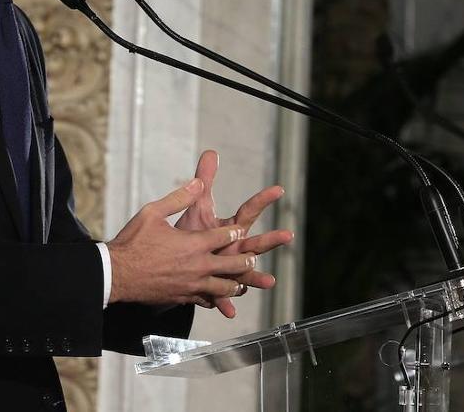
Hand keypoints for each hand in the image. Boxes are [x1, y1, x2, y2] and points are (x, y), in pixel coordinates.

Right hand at [107, 178, 257, 305]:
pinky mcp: (183, 298)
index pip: (225, 236)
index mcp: (194, 243)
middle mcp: (198, 266)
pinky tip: (217, 298)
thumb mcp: (153, 212)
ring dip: (235, 283)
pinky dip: (215, 299)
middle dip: (245, 260)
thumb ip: (179, 197)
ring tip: (241, 281)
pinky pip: (206, 300)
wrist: (116, 274)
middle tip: (251, 257)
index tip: (240, 230)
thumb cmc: (133, 242)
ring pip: (224, 286)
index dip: (234, 232)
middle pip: (233, 264)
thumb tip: (197, 182)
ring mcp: (192, 285)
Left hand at [175, 150, 293, 317]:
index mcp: (232, 229)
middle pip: (255, 243)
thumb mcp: (198, 206)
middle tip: (287, 235)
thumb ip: (204, 180)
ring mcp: (228, 268)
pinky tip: (229, 311)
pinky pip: (221, 295)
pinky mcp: (215, 285)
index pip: (249, 211)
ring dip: (257, 278)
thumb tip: (211, 152)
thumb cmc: (191, 232)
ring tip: (269, 282)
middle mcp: (235, 249)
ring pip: (245, 273)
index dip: (263, 199)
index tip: (279, 189)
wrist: (175, 262)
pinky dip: (225, 303)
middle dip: (271, 240)